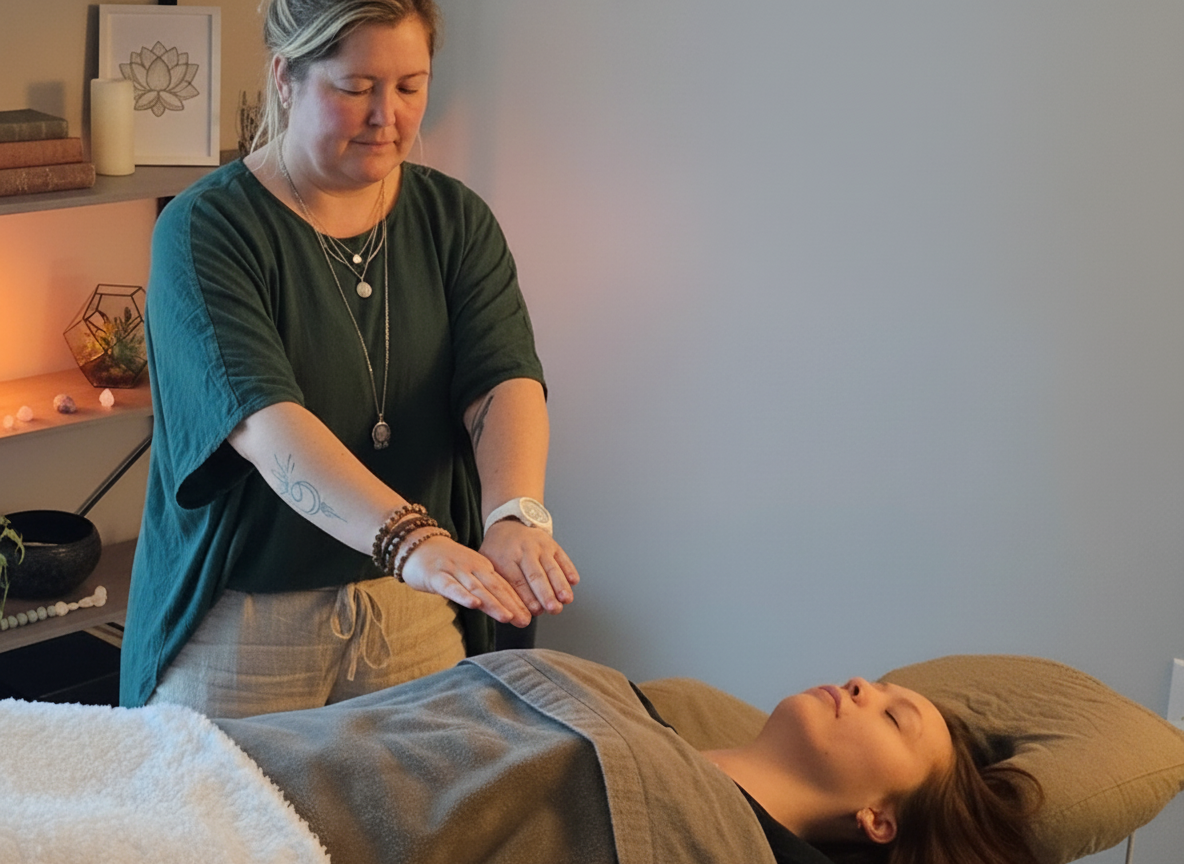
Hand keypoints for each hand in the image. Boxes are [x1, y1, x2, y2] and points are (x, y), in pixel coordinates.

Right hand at [398, 534, 532, 627]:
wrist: (416, 543)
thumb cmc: (444, 563)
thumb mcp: (468, 574)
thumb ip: (484, 589)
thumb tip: (505, 609)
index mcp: (482, 567)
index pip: (503, 586)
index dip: (517, 602)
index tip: (529, 617)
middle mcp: (471, 568)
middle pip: (494, 588)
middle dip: (511, 606)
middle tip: (525, 621)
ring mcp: (454, 570)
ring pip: (476, 588)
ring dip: (493, 603)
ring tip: (507, 616)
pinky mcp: (436, 576)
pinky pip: (451, 587)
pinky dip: (463, 595)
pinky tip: (473, 604)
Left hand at [479, 519, 579, 615]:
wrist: (508, 526)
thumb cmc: (498, 553)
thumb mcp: (488, 567)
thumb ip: (496, 589)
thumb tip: (507, 617)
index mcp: (504, 558)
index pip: (516, 581)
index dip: (526, 598)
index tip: (534, 613)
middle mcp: (523, 550)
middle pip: (535, 575)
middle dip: (546, 594)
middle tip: (553, 609)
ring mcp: (539, 545)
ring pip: (551, 567)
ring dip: (560, 584)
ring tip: (566, 600)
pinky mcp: (552, 544)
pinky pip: (562, 557)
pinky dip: (569, 569)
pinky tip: (573, 582)